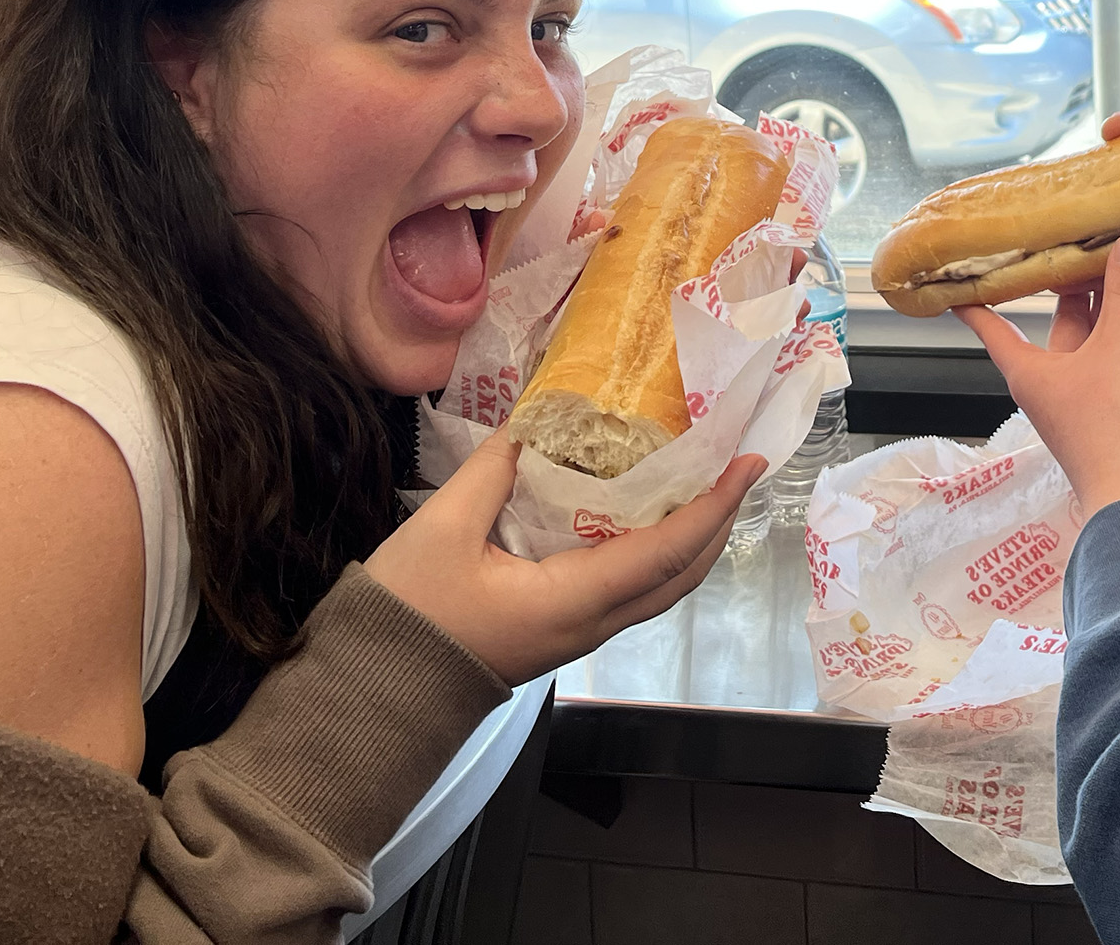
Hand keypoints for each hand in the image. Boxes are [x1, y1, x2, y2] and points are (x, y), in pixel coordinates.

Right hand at [364, 438, 765, 684]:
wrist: (374, 692)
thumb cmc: (409, 613)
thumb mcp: (443, 529)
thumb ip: (491, 472)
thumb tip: (529, 426)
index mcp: (574, 600)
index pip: (666, 553)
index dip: (712, 507)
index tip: (745, 463)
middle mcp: (592, 623)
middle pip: (679, 576)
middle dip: (716, 521)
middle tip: (733, 465)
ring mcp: (580, 632)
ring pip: (658, 587)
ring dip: (690, 537)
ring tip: (701, 484)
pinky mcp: (562, 629)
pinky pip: (629, 589)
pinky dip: (653, 550)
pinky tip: (640, 515)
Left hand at [953, 237, 1119, 522]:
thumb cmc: (1110, 432)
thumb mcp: (1114, 350)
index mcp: (1032, 372)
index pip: (994, 328)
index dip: (980, 300)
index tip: (965, 273)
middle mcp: (1060, 382)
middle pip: (1065, 323)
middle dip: (1077, 286)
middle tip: (1086, 242)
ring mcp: (1097, 395)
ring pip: (1107, 339)